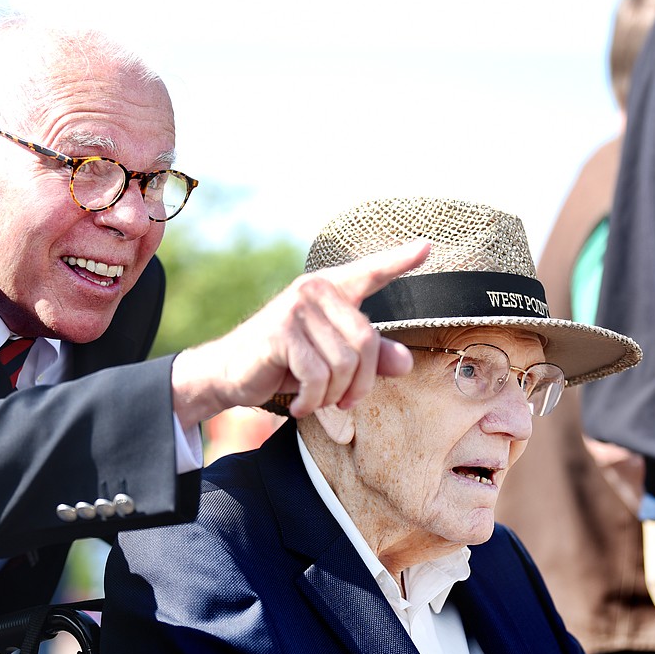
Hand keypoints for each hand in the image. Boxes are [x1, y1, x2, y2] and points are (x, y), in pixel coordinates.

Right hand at [170, 240, 430, 427]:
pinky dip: (314, 400)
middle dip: (360, 382)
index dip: (398, 261)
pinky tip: (302, 406)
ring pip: (344, 362)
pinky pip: (319, 376)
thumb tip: (405, 362)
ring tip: (317, 401)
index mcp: (329, 290)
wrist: (228, 374)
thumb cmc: (282, 364)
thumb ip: (369, 359)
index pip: (370, 272)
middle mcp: (313, 290)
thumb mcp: (330, 361)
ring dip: (334, 395)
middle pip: (366, 341)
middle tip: (344, 401)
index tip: (426, 247)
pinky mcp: (281, 333)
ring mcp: (296, 308)